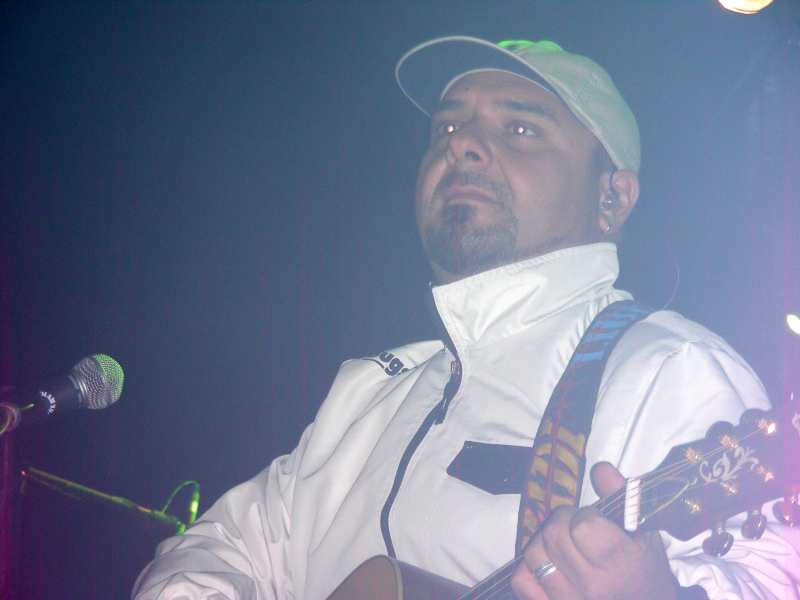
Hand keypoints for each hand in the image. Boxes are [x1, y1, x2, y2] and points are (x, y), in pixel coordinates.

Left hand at [510, 462, 677, 599]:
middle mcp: (592, 585)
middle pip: (554, 535)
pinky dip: (528, 568)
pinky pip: (522, 581)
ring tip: (561, 545)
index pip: (583, 524)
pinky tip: (546, 564)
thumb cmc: (647, 575)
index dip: (585, 515)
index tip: (594, 522)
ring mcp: (568, 599)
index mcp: (619, 562)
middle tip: (574, 528)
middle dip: (562, 522)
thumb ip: (623, 497)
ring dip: (544, 541)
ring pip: (534, 553)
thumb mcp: (645, 536)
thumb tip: (599, 468)